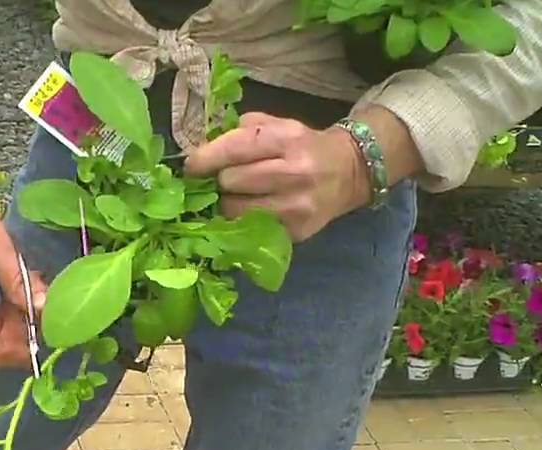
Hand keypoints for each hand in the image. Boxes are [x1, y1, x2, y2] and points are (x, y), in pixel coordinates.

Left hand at [183, 111, 371, 240]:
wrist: (349, 172)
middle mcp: (295, 173)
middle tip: (227, 178)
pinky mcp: (296, 231)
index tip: (192, 166)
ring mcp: (296, 206)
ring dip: (229, 202)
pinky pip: (250, 229)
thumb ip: (241, 131)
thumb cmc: (303, 146)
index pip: (236, 148)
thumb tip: (203, 148)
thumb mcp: (279, 125)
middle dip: (222, 179)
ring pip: (235, 210)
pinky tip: (254, 209)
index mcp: (287, 139)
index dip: (206, 158)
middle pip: (230, 181)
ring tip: (240, 194)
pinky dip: (244, 220)